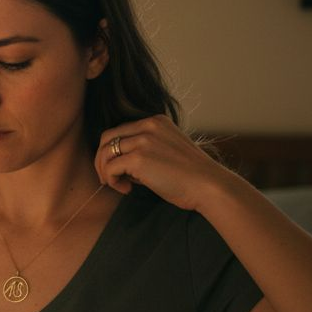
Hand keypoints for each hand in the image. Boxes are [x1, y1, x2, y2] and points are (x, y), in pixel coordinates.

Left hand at [93, 114, 240, 212]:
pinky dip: (112, 181)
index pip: (121, 130)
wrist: (209, 186)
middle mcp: (148, 125)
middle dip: (102, 160)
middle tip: (109, 178)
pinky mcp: (138, 158)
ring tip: (119, 185)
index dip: (114, 151)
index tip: (120, 170)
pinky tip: (126, 189)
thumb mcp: (168, 151)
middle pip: (107, 138)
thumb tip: (118, 164)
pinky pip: (110, 168)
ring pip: (105, 153)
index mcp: (156, 121)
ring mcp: (143, 140)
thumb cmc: (190, 177)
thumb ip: (146, 150)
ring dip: (106, 172)